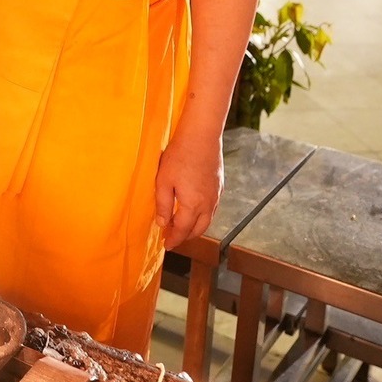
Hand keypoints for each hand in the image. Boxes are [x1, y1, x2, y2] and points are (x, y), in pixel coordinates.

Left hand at [154, 136, 223, 250]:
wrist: (201, 136)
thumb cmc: (179, 156)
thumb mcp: (163, 181)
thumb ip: (162, 205)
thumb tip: (162, 224)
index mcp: (193, 205)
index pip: (182, 230)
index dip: (174, 239)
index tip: (166, 245)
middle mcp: (208, 204)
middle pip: (198, 230)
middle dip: (185, 237)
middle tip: (172, 238)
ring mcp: (216, 195)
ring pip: (207, 221)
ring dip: (195, 228)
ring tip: (182, 227)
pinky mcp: (219, 186)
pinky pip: (212, 209)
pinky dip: (202, 216)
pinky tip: (194, 211)